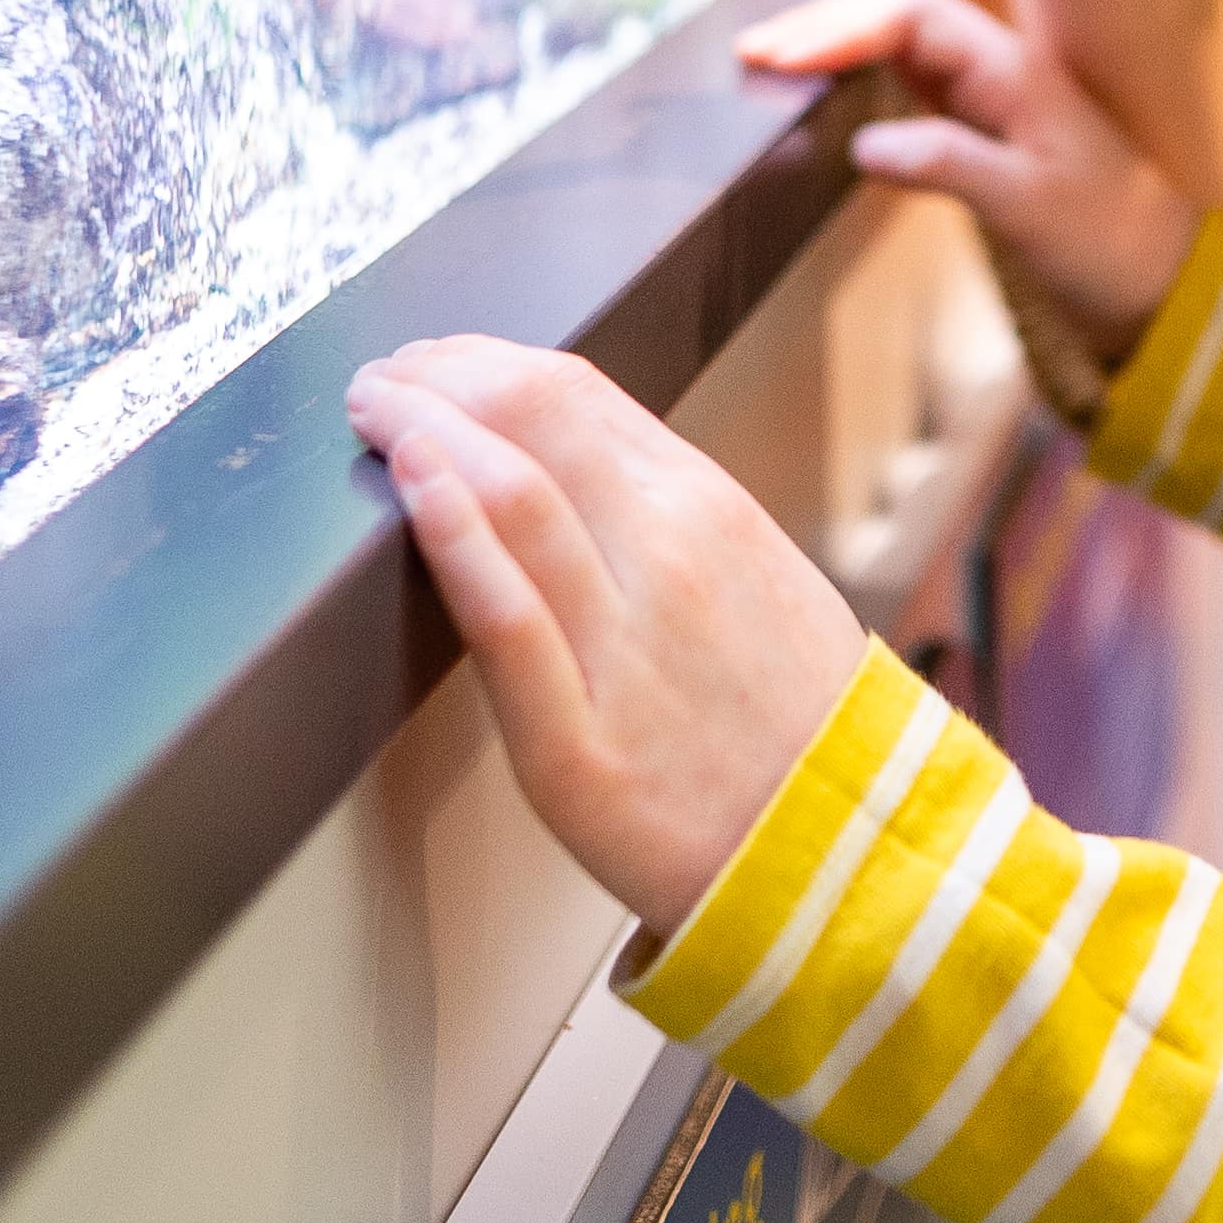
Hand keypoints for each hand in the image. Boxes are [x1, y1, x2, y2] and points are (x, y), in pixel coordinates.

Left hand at [352, 337, 871, 932]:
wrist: (850, 861)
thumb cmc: (791, 725)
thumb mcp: (752, 576)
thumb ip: (662, 516)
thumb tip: (565, 458)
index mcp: (708, 510)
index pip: (572, 390)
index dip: (481, 361)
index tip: (433, 364)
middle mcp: (670, 557)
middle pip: (532, 416)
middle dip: (437, 379)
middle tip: (382, 381)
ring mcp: (624, 650)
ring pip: (513, 495)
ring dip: (421, 429)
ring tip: (372, 413)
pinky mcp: (578, 749)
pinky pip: (509, 622)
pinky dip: (453, 536)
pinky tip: (411, 483)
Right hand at [783, 0, 1200, 372]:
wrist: (1165, 283)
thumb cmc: (1113, 243)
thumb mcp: (1033, 208)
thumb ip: (951, 165)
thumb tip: (865, 143)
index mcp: (1015, 72)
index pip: (913, 16)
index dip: (840, 26)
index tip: (776, 54)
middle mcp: (1001, 69)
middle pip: (899, 14)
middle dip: (824, 24)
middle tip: (750, 51)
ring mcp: (993, 95)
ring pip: (902, 42)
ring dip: (837, 42)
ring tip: (768, 60)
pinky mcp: (985, 128)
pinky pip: (913, 80)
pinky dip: (862, 74)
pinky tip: (827, 88)